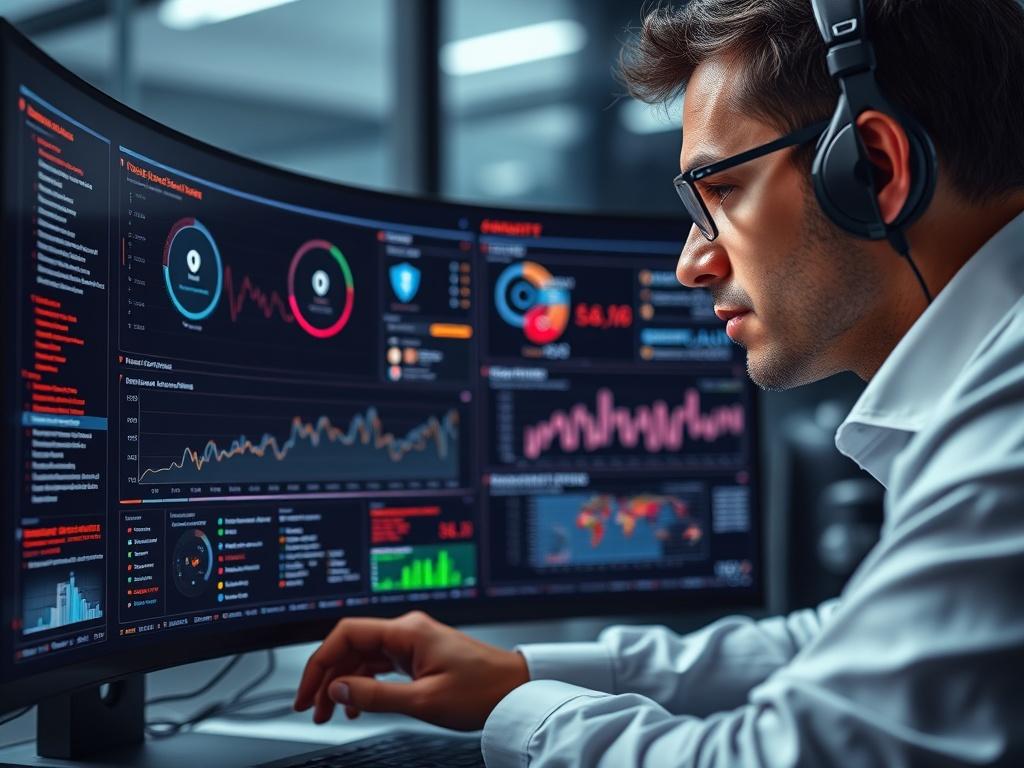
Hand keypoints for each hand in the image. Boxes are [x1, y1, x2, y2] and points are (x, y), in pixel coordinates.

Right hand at [293, 610, 529, 730]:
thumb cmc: (481, 690)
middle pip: (351, 646)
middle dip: (327, 677)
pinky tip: (357, 705)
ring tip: (330, 713)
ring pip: (363, 657)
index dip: (320, 662)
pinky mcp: (418, 655)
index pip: (346, 634)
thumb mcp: (423, 700)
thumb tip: (337, 689)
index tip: (307, 692)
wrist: (516, 689)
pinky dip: (363, 683)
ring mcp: (413, 642)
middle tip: (312, 709)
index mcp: (407, 631)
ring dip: (343, 683)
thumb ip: (376, 695)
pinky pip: (379, 664)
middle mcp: (407, 631)